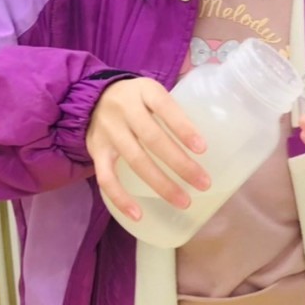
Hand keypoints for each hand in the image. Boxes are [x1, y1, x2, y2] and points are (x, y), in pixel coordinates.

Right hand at [86, 77, 209, 221]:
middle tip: (203, 183)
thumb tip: (212, 123)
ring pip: (135, 160)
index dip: (183, 127)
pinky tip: (138, 215)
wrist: (92, 99)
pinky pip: (106, 178)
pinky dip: (121, 198)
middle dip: (180, 163)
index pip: (165, 107)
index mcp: (144, 90)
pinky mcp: (96, 151)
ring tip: (183, 201)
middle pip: (153, 138)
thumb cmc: (136, 99)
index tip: (203, 149)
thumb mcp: (152, 90)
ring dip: (161, 184)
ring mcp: (109, 131)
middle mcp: (124, 109)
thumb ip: (176, 104)